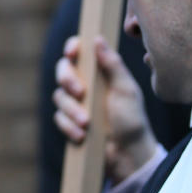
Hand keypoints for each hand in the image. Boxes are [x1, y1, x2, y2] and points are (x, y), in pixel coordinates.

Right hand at [53, 35, 157, 183]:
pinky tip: (82, 136)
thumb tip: (97, 39)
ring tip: (87, 123)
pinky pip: (59, 119)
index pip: (79, 52)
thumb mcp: (126, 89)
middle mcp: (85, 84)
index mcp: (99, 72)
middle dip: (68, 81)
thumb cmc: (131, 119)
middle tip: (80, 92)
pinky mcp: (69, 122)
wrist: (127, 153)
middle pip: (62, 71)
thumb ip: (113, 65)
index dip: (72, 48)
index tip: (72, 53)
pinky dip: (69, 127)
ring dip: (72, 110)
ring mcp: (75, 103)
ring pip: (59, 97)